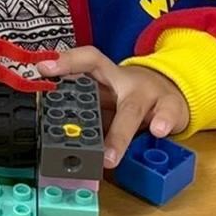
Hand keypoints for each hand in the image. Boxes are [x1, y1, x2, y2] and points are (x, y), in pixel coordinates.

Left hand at [36, 47, 189, 167]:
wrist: (173, 93)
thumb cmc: (129, 99)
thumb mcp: (106, 98)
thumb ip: (85, 109)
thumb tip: (51, 130)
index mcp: (105, 75)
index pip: (86, 60)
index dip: (65, 61)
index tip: (42, 68)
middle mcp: (125, 79)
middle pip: (106, 83)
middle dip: (87, 102)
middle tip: (66, 122)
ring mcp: (149, 92)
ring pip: (133, 107)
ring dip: (120, 134)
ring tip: (110, 156)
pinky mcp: (171, 106)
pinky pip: (167, 113)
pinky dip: (163, 121)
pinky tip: (158, 131)